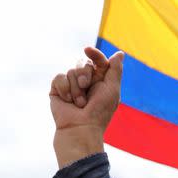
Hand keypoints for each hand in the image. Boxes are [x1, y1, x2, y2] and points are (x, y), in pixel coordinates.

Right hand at [50, 47, 123, 167]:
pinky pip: (59, 77)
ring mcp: (71, 85)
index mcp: (100, 80)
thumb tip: (119, 53)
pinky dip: (65, 89)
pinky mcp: (57, 89)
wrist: (81, 127)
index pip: (97, 61)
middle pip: (83, 63)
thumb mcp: (112, 89)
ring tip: (80, 103)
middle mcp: (85, 81)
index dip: (94, 54)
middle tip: (87, 87)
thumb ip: (115, 70)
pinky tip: (68, 102)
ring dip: (76, 88)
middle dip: (85, 75)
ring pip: (71, 71)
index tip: (88, 50)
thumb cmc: (100, 111)